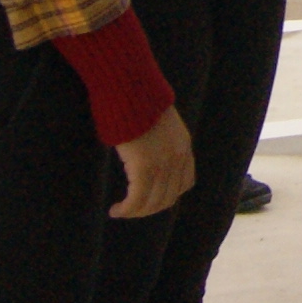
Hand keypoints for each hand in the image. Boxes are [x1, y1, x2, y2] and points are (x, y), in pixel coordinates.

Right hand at [112, 105, 195, 220]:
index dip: (167, 196)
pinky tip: (116, 210)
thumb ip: (159, 142)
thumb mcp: (159, 124)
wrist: (131, 90)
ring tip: (121, 212)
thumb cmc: (137, 102)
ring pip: (153, 202)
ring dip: (136, 212)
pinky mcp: (145, 167)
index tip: (149, 199)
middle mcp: (178, 158)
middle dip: (148, 209)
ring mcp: (163, 164)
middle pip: (168, 198)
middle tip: (131, 210)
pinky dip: (127, 209)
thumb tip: (145, 153)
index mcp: (184, 147)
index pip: (185, 183)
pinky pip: (137, 199)